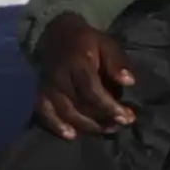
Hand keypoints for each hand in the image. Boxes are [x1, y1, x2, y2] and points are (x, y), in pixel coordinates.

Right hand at [31, 13, 143, 136]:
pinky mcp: (39, 92)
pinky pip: (44, 113)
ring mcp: (47, 86)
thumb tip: (129, 82)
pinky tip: (71, 136)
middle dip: (101, 119)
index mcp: (77, 63)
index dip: (109, 106)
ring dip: (85, 126)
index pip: (92, 90)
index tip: (127, 117)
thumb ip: (117, 62)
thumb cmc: (87, 42)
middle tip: (119, 126)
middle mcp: (59, 77)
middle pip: (79, 104)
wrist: (57, 33)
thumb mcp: (107, 44)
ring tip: (104, 131)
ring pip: (64, 112)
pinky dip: (56, 126)